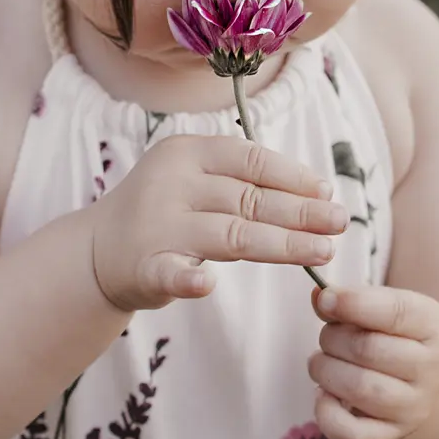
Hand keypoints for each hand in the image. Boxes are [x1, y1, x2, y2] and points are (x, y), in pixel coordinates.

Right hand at [91, 134, 349, 312]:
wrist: (98, 251)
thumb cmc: (166, 211)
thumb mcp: (198, 180)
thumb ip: (245, 182)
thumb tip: (317, 192)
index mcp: (187, 152)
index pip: (250, 159)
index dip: (293, 175)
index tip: (328, 192)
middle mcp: (172, 184)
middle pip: (249, 198)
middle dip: (300, 212)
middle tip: (340, 223)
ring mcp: (157, 226)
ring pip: (230, 235)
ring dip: (280, 244)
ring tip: (321, 251)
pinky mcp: (144, 268)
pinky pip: (170, 274)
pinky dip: (188, 281)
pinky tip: (208, 286)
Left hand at [307, 286, 438, 438]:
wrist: (416, 381)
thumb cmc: (390, 336)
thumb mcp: (382, 307)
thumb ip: (349, 299)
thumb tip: (321, 297)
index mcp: (433, 325)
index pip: (394, 311)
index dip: (352, 303)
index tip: (326, 299)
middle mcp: (430, 369)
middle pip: (367, 350)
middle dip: (332, 338)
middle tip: (328, 337)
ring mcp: (412, 407)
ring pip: (359, 389)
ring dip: (325, 370)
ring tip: (323, 362)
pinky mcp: (389, 435)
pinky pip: (353, 435)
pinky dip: (327, 413)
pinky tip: (324, 394)